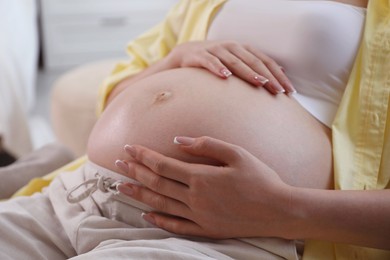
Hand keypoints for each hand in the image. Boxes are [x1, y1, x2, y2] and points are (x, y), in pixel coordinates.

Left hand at [116, 136, 295, 238]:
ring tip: (121, 187)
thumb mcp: (237, 153)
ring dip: (139, 194)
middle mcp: (195, 198)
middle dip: (135, 172)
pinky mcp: (206, 229)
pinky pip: (176, 225)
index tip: (128, 148)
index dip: (143, 156)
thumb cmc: (261, 178)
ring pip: (161, 203)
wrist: (279, 210)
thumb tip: (178, 141)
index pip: (163, 164)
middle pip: (157, 183)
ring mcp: (199, 216)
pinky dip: (159, 220)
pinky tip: (147, 215)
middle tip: (116, 164)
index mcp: (201, 177)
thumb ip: (206, 145)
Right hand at [166, 41, 295, 94]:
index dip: (278, 75)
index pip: (265, 61)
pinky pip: (210, 62)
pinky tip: (225, 76)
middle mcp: (232, 47)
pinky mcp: (200, 55)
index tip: (289, 91)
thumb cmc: (216, 60)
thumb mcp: (237, 60)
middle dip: (268, 77)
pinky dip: (218, 68)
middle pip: (253, 62)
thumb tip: (281, 71)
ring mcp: (216, 50)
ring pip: (235, 61)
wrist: (186, 53)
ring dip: (248, 72)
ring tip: (259, 83)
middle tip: (278, 91)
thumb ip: (256, 65)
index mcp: (243, 49)